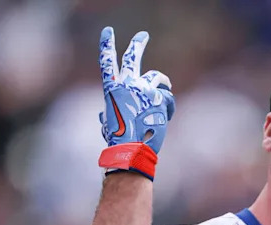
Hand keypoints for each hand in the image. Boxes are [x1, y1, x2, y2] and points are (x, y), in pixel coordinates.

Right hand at [98, 27, 174, 153]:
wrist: (132, 148)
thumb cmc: (118, 139)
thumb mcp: (107, 122)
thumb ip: (108, 112)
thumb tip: (102, 115)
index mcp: (111, 88)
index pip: (107, 61)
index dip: (106, 45)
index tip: (108, 31)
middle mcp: (127, 83)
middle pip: (133, 56)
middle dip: (138, 43)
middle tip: (143, 35)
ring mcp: (144, 88)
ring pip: (157, 77)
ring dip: (162, 82)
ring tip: (166, 86)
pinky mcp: (159, 97)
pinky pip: (168, 98)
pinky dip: (168, 108)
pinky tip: (165, 118)